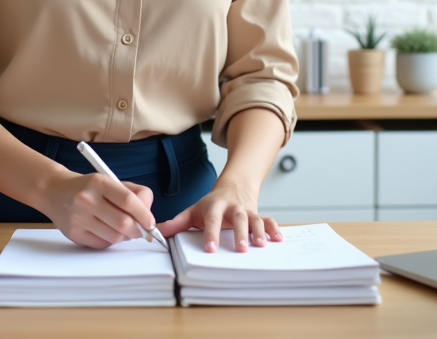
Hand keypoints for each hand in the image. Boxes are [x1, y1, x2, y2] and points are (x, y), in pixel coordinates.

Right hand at [39, 172, 156, 249]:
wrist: (55, 191)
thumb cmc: (89, 187)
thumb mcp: (110, 181)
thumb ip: (134, 194)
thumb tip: (150, 217)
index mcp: (99, 182)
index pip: (128, 200)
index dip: (144, 214)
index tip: (151, 223)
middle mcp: (87, 199)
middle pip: (123, 223)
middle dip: (138, 230)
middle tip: (141, 230)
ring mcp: (79, 218)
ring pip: (115, 237)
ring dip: (125, 236)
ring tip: (121, 227)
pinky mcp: (74, 234)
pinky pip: (102, 244)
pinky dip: (111, 240)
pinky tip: (106, 230)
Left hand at [156, 180, 282, 252]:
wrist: (233, 187)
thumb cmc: (210, 204)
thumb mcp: (193, 211)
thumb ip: (176, 223)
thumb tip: (156, 233)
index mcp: (214, 207)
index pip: (212, 220)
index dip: (211, 234)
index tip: (210, 249)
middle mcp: (232, 207)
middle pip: (237, 218)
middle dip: (240, 233)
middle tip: (241, 249)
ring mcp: (247, 210)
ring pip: (254, 219)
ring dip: (259, 232)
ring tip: (262, 245)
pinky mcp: (258, 214)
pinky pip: (268, 220)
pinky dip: (274, 229)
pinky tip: (279, 239)